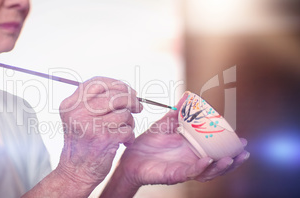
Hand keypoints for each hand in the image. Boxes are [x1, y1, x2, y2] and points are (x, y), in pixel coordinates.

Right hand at [56, 77, 142, 192]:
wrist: (75, 172)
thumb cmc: (82, 144)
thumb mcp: (79, 117)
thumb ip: (94, 101)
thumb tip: (125, 89)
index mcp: (71, 104)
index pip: (97, 83)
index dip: (117, 84)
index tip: (128, 91)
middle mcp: (78, 112)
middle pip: (114, 95)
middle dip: (131, 100)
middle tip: (138, 107)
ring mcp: (90, 125)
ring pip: (124, 113)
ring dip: (130, 122)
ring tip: (123, 131)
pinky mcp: (103, 138)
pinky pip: (127, 128)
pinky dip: (129, 135)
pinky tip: (123, 142)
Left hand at [101, 93, 249, 196]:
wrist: (130, 156)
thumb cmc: (149, 142)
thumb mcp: (165, 124)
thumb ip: (178, 112)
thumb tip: (188, 96)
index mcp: (192, 148)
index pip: (215, 149)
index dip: (229, 146)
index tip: (241, 139)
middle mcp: (192, 160)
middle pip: (217, 163)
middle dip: (232, 158)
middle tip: (244, 150)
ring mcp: (184, 168)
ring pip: (207, 171)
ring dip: (220, 166)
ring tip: (231, 158)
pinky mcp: (174, 174)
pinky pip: (190, 172)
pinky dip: (200, 168)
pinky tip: (208, 161)